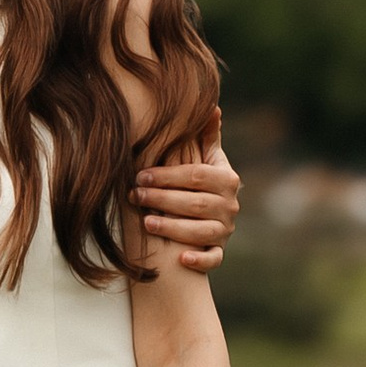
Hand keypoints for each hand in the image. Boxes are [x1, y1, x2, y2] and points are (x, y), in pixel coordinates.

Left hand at [135, 141, 240, 274]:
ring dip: (173, 228)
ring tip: (146, 223)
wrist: (208, 218)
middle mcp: (230, 206)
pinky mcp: (218, 252)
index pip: (196, 175)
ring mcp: (225, 231)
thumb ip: (207, 136)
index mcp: (226, 179)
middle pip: (196, 203)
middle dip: (162, 199)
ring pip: (201, 232)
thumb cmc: (199, 182)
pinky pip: (213, 259)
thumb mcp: (206, 158)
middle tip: (135, 195)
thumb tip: (211, 106)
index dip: (168, 176)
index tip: (140, 175)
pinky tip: (181, 258)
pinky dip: (199, 260)